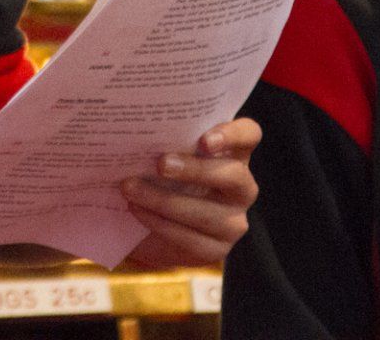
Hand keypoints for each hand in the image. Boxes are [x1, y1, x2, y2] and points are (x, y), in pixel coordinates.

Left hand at [120, 117, 261, 268]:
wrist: (149, 229)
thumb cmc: (159, 179)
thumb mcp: (164, 156)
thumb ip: (163, 141)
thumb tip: (138, 129)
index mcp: (234, 154)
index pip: (249, 134)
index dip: (233, 134)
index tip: (203, 140)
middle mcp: (241, 187)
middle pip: (233, 175)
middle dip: (196, 169)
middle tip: (160, 163)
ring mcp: (234, 222)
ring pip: (207, 213)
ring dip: (164, 200)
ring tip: (130, 188)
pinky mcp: (216, 250)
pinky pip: (190, 239)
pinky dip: (159, 223)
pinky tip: (137, 210)